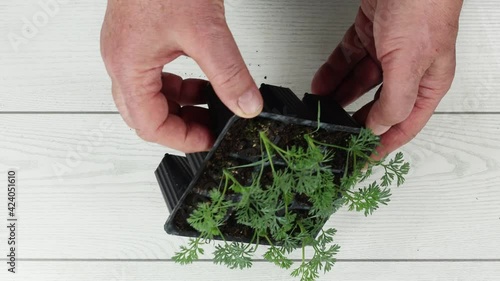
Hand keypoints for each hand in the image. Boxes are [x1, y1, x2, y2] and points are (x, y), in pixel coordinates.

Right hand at [101, 0, 262, 152]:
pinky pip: (155, 75)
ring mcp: (129, 49)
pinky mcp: (140, 38)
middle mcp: (121, 60)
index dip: (182, 138)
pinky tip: (202, 81)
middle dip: (181, 125)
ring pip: (150, 96)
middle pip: (146, 115)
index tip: (209, 139)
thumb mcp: (205, 31)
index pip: (150, 124)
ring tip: (211, 104)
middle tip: (210, 127)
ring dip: (181, 106)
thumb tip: (246, 105)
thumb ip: (229, 73)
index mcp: (127, 65)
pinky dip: (180, 85)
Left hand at [312, 0, 462, 157]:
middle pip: (378, 105)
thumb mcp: (410, 62)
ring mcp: (388, 50)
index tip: (361, 159)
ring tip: (320, 113)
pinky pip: (347, 59)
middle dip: (355, 121)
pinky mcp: (369, 33)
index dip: (382, 145)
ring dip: (339, 97)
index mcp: (428, 82)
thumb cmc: (423, 4)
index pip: (403, 124)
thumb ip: (396, 100)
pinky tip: (320, 86)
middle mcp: (408, 69)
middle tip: (334, 136)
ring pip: (359, 83)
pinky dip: (332, 73)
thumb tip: (380, 129)